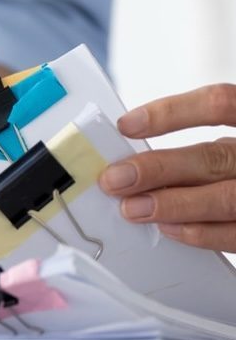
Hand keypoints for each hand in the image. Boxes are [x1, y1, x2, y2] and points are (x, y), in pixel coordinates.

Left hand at [98, 84, 235, 251]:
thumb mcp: (230, 149)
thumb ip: (197, 152)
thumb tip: (132, 162)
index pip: (221, 104)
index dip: (172, 113)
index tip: (127, 125)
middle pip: (215, 157)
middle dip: (158, 169)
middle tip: (115, 179)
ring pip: (224, 199)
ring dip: (172, 205)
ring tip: (132, 208)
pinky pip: (235, 234)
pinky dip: (198, 232)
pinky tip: (166, 226)